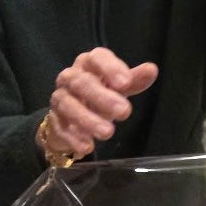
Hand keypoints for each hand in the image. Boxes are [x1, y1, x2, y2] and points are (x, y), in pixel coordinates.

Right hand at [43, 48, 157, 159]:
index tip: (126, 83)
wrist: (70, 116)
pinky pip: (61, 128)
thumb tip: (151, 70)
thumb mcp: (118, 87)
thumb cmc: (99, 95)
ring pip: (68, 105)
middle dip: (102, 97)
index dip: (110, 68)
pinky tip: (87, 147)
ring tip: (108, 133)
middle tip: (125, 111)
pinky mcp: (53, 120)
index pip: (96, 58)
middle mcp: (70, 78)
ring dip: (88, 119)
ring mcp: (59, 99)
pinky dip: (74, 138)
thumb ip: (133, 80)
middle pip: (81, 83)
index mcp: (88, 64)